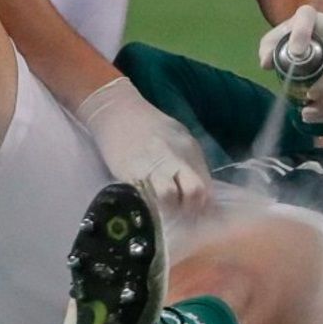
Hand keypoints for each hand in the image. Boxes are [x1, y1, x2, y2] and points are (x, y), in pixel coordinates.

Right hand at [77, 78, 210, 215]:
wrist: (117, 112)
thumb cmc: (150, 124)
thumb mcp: (179, 137)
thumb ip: (190, 161)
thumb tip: (200, 188)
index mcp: (188, 149)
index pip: (205, 185)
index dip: (202, 202)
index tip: (195, 208)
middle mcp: (173, 158)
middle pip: (194, 192)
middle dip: (189, 207)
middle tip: (180, 211)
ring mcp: (151, 166)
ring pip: (169, 197)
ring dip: (168, 208)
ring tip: (162, 209)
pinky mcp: (129, 174)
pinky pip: (144, 197)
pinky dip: (148, 204)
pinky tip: (147, 204)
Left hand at [258, 6, 322, 124]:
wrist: (321, 35)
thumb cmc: (294, 38)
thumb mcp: (278, 38)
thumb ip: (268, 47)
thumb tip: (267, 63)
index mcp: (312, 16)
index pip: (307, 18)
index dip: (302, 34)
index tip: (295, 52)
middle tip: (308, 98)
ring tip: (307, 114)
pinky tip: (317, 115)